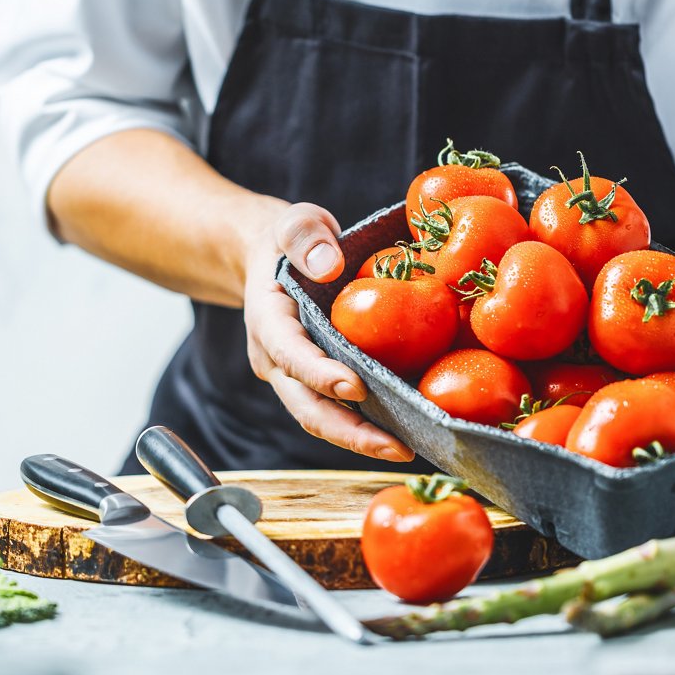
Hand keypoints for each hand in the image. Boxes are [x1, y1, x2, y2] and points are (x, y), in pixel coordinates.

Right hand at [242, 203, 414, 461]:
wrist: (272, 259)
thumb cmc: (288, 240)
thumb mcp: (294, 224)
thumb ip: (305, 236)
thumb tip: (328, 264)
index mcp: (268, 320)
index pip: (289, 353)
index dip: (318, 374)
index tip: (354, 387)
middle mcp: (277, 359)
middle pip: (305, 406)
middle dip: (348, 431)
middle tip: (395, 447)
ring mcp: (295, 377)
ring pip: (321, 418)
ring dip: (361, 440)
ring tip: (405, 451)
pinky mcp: (317, 384)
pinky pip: (338, 411)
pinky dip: (367, 426)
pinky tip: (406, 433)